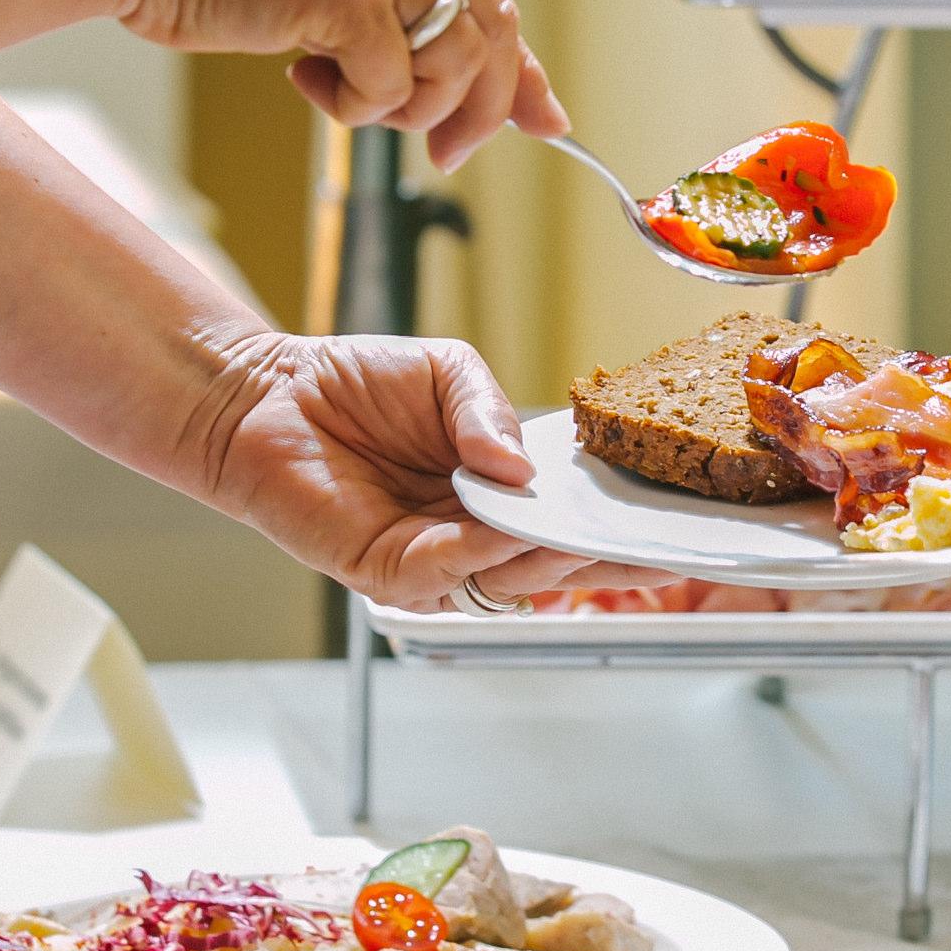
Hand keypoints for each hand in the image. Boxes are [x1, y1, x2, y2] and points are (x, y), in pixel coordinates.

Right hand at [118, 0, 567, 169]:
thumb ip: (376, 5)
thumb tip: (426, 76)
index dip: (524, 67)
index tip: (547, 118)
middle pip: (494, 25)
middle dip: (488, 108)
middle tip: (449, 156)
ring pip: (457, 58)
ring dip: (412, 108)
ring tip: (346, 100)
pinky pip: (394, 83)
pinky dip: (359, 108)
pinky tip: (307, 81)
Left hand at [186, 326, 645, 612]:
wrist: (269, 395)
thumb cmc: (357, 383)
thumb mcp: (449, 373)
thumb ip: (489, 412)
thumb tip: (523, 467)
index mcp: (501, 493)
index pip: (574, 521)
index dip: (624, 527)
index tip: (681, 527)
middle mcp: (475, 536)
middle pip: (558, 565)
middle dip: (609, 560)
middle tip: (661, 548)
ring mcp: (435, 562)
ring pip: (511, 578)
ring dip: (547, 556)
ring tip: (578, 528)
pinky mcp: (389, 575)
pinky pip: (450, 572)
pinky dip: (481, 550)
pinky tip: (503, 524)